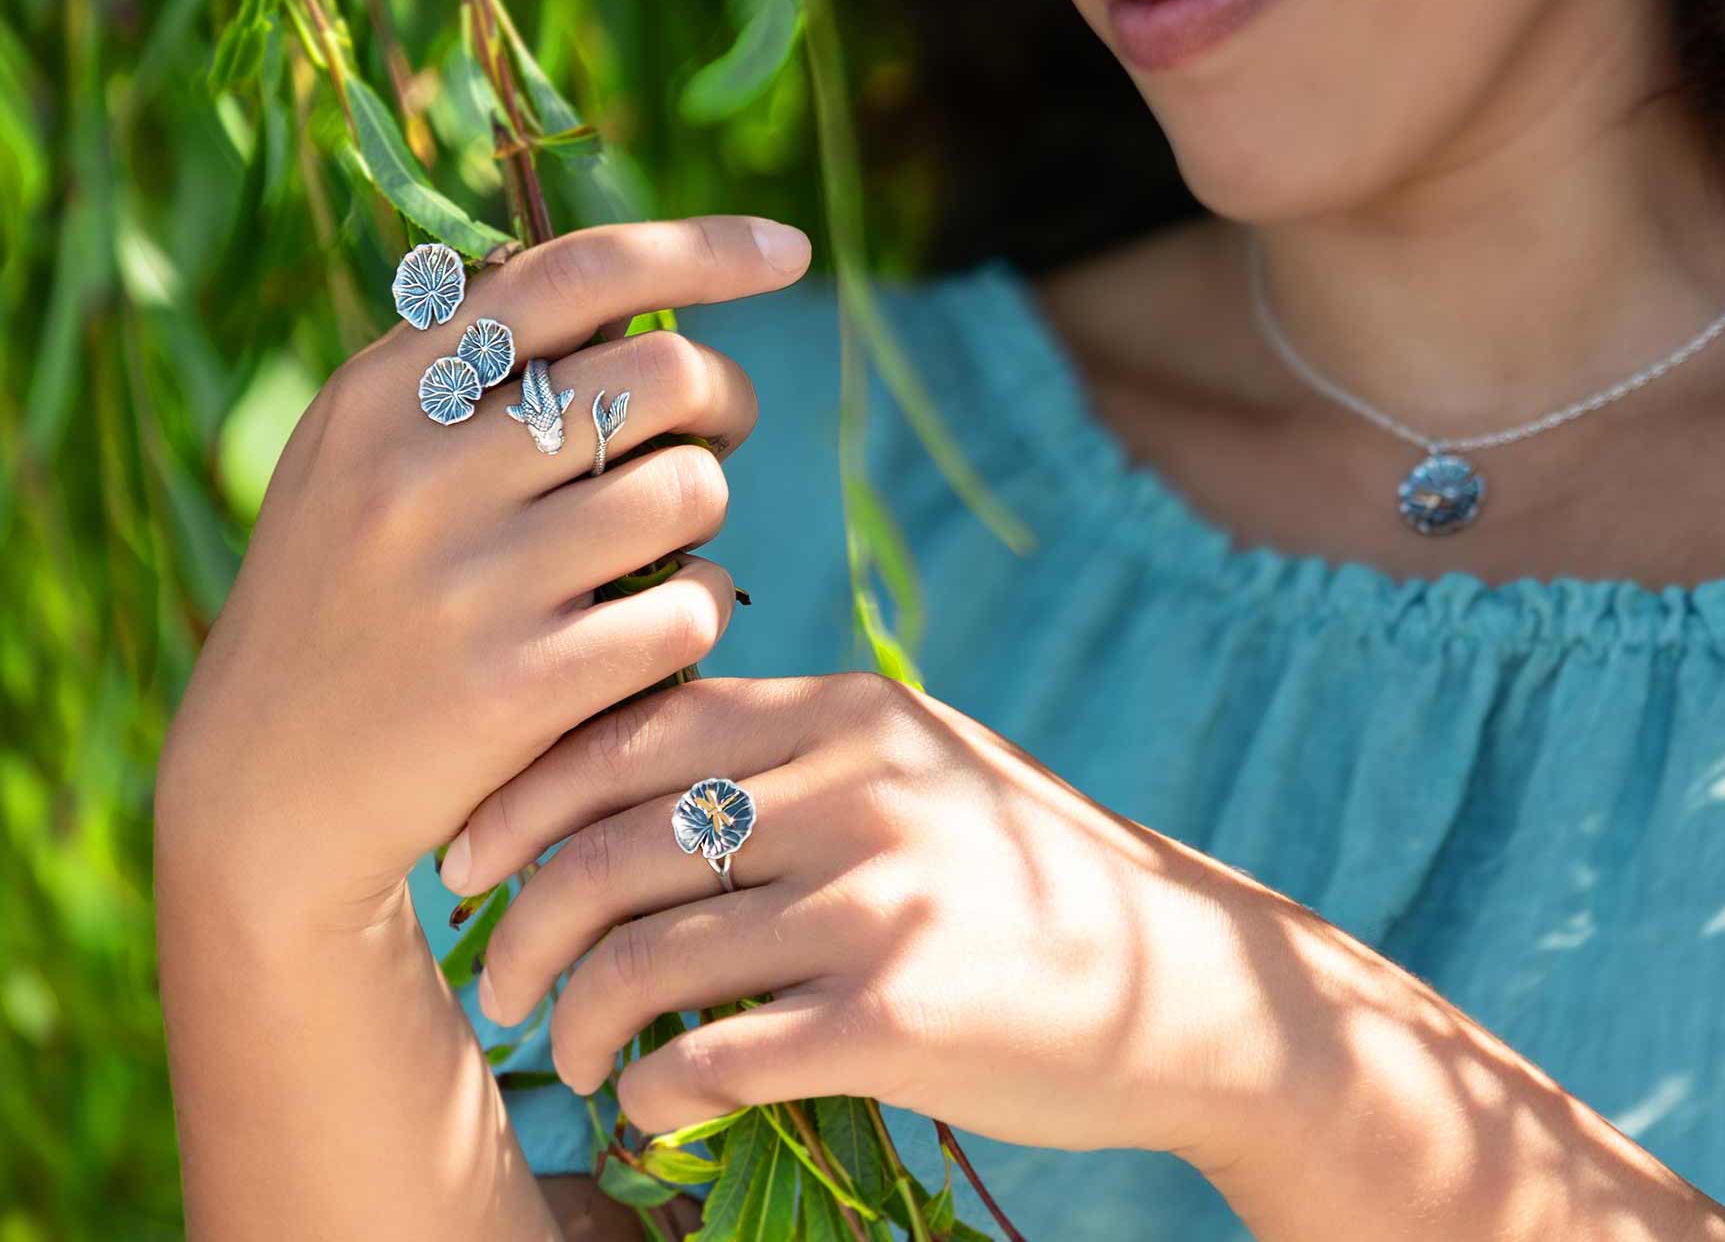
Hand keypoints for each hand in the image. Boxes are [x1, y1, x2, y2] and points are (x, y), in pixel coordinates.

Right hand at [154, 215, 813, 926]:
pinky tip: (652, 628)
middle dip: (722, 399)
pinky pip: (691, 607)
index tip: (792, 250)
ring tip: (658, 542)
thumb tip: (650, 297)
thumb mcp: (364, 453)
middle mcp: (418, 473)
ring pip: (691, 489)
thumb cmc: (351, 593)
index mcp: (384, 392)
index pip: (571, 274)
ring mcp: (468, 583)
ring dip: (703, 511)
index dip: (699, 249)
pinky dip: (699, 609)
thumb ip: (476, 368)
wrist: (264, 792)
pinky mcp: (519, 688)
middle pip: (665, 374)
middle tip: (711, 432)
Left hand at [445, 669, 1277, 1171]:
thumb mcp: (917, 766)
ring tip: (562, 1051)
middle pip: (615, 842)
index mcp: (848, 711)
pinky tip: (647, 1101)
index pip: (635, 729)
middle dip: (518, 921)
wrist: (1172, 981)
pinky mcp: (897, 1012)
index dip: (523, 791)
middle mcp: (856, 786)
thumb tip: (620, 770)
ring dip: (573, 1021)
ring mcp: (878, 896)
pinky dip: (649, 1087)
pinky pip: (712, 1054)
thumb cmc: (1018, 872)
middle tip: (493, 978)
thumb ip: (792, 750)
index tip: (464, 853)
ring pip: (643, 956)